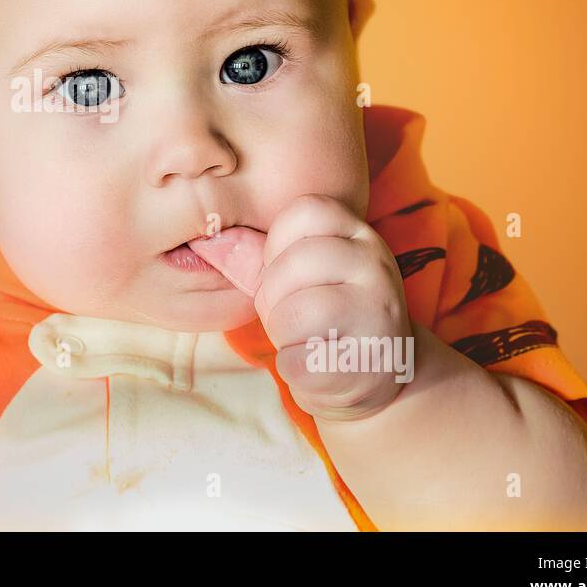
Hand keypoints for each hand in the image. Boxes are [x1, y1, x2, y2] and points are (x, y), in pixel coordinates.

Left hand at [188, 193, 413, 421]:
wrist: (375, 376)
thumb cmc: (325, 316)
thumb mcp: (303, 274)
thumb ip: (260, 256)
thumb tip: (210, 243)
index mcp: (359, 235)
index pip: (306, 211)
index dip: (278, 243)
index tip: (285, 270)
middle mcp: (376, 266)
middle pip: (295, 262)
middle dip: (273, 295)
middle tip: (291, 313)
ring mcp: (377, 316)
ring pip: (294, 314)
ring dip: (282, 333)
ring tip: (302, 338)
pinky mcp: (365, 364)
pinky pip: (298, 360)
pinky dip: (292, 366)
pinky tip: (312, 363)